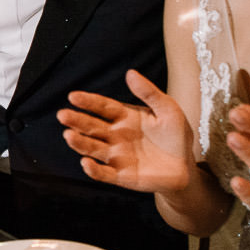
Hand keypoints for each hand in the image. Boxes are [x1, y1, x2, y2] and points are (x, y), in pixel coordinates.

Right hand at [56, 70, 193, 192]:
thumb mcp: (168, 109)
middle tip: (63, 115)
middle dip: (77, 121)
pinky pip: (104, 173)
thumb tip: (130, 73)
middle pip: (92, 127)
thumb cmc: (177, 136)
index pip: (102, 107)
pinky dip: (93, 169)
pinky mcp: (121, 176)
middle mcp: (116, 135)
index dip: (88, 102)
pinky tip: (86, 162)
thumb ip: (149, 93)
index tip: (73, 96)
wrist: (187, 167)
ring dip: (80, 142)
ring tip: (68, 135)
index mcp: (125, 117)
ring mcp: (117, 155)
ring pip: (93, 148)